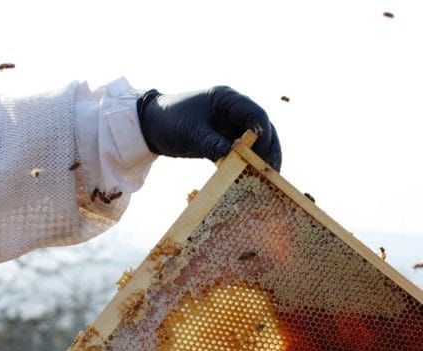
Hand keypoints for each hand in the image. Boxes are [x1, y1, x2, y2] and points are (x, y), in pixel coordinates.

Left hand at [136, 86, 281, 169]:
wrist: (149, 126)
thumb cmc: (169, 121)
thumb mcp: (191, 133)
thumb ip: (213, 143)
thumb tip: (233, 158)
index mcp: (227, 99)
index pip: (255, 114)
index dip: (264, 135)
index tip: (263, 156)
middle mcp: (233, 110)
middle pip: (261, 129)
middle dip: (268, 150)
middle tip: (273, 172)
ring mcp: (229, 124)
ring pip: (254, 142)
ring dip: (260, 158)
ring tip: (267, 179)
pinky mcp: (223, 138)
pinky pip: (241, 151)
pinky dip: (246, 164)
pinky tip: (250, 178)